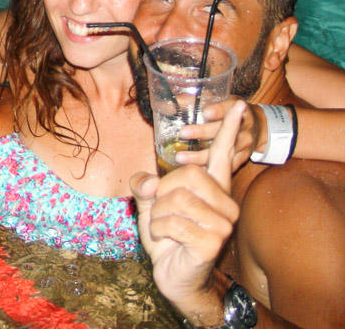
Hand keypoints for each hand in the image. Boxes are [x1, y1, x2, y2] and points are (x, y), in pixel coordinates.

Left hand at [131, 101, 243, 322]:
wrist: (173, 275)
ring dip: (158, 216)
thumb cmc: (166, 237)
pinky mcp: (214, 239)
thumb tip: (150, 182)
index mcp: (211, 188)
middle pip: (187, 174)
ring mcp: (223, 221)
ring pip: (176, 199)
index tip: (237, 105)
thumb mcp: (149, 204)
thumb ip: (144, 184)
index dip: (228, 130)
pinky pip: (173, 222)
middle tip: (162, 213)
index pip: (223, 154)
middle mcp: (224, 202)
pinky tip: (170, 242)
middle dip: (162, 193)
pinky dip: (160, 231)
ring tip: (166, 230)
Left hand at [175, 98, 260, 171]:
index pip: (228, 107)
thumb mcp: (218, 101)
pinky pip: (225, 167)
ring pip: (223, 152)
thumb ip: (194, 101)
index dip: (218, 110)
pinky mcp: (242, 159)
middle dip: (202, 132)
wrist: (258, 128)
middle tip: (183, 133)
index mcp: (238, 109)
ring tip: (180, 157)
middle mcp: (243, 127)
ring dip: (201, 156)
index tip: (205, 112)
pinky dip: (209, 170)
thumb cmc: (230, 112)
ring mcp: (244, 145)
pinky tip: (193, 172)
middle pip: (223, 131)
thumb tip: (169, 103)